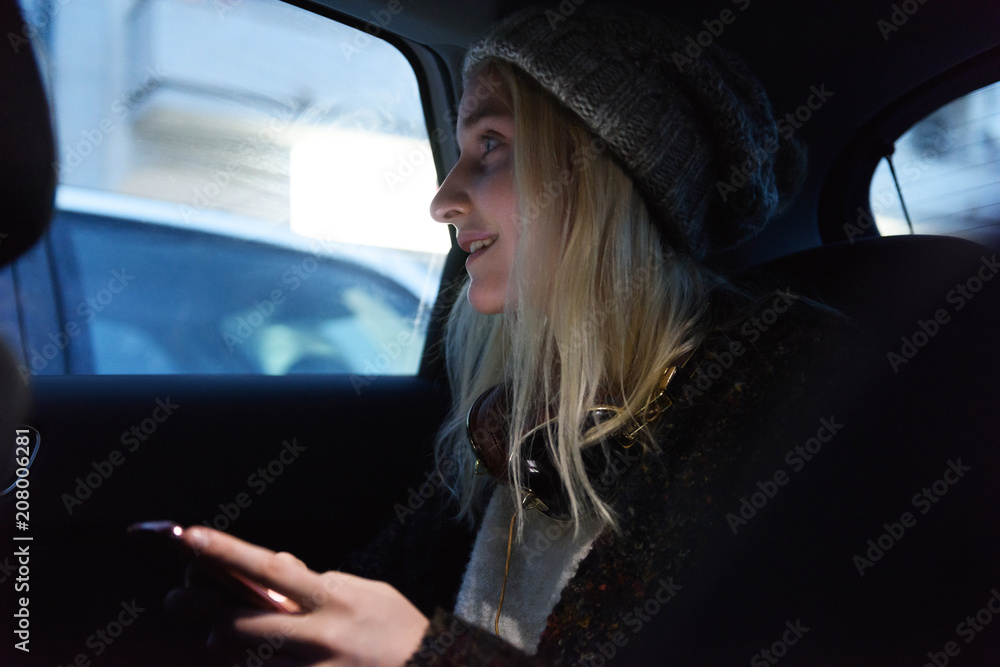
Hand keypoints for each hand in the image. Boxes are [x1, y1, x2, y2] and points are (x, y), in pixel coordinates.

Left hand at [165, 526, 429, 665]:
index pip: (270, 570)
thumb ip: (316, 582)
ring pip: (243, 664)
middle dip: (215, 623)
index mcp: (332, 600)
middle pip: (237, 629)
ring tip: (258, 643)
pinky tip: (276, 657)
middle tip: (217, 616)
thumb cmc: (396, 629)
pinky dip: (258, 666)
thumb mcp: (362, 592)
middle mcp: (319, 638)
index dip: (227, 552)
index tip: (191, 536)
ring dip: (235, 654)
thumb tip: (276, 565)